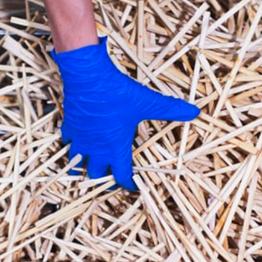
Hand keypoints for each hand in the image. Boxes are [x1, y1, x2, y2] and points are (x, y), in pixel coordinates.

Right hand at [51, 38, 199, 190]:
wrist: (88, 76)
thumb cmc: (118, 92)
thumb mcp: (148, 102)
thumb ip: (170, 109)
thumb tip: (194, 111)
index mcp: (116, 148)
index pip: (121, 176)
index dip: (128, 184)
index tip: (132, 186)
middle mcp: (96, 149)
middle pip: (97, 175)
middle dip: (104, 180)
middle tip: (111, 179)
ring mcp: (80, 139)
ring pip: (76, 164)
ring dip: (83, 168)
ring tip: (89, 168)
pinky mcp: (69, 127)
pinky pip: (67, 143)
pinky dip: (72, 147)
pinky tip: (77, 143)